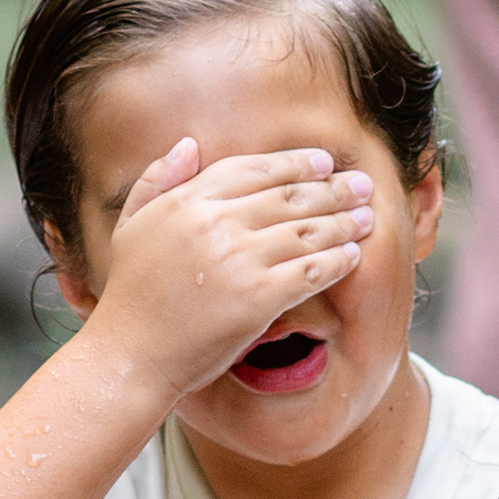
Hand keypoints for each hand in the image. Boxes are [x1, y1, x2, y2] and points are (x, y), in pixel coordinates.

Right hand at [83, 133, 374, 407]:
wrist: (130, 356)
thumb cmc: (130, 295)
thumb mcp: (131, 225)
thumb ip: (158, 179)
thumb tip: (189, 143)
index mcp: (186, 201)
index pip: (253, 169)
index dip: (295, 163)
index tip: (324, 161)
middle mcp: (214, 222)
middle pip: (289, 195)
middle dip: (333, 188)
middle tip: (362, 185)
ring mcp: (238, 259)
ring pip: (306, 230)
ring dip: (344, 221)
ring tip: (368, 216)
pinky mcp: (258, 297)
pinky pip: (310, 270)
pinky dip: (337, 260)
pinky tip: (353, 254)